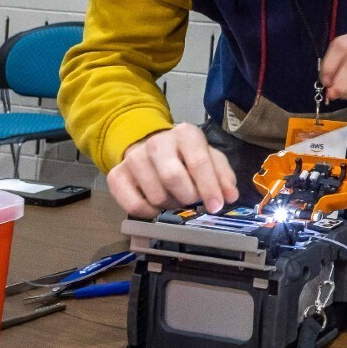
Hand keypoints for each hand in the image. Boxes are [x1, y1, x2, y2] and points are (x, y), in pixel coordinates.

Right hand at [107, 123, 239, 217]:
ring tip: (175, 198)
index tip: (216, 206)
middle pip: (173, 177)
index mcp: (186, 134)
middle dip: (188, 196)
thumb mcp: (210, 158)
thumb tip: (230, 197)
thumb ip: (223, 176)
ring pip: (156, 195)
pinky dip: (149, 213)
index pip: (198, 162)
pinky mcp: (116, 175)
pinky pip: (133, 205)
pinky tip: (157, 207)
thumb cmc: (186, 156)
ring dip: (170, 205)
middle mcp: (157, 142)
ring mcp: (134, 158)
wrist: (151, 148)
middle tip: (192, 200)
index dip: (209, 187)